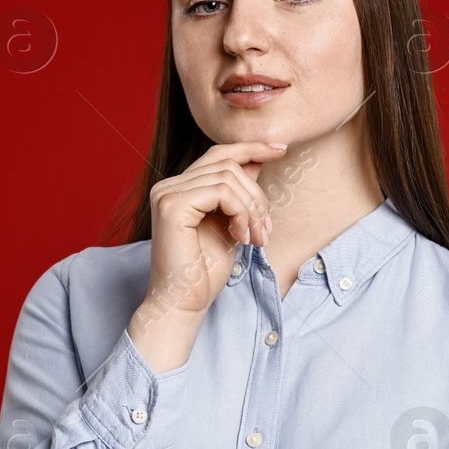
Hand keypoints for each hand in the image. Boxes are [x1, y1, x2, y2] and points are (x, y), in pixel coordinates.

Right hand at [145, 139, 287, 317]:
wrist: (184, 302)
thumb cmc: (205, 270)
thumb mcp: (230, 223)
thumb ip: (238, 192)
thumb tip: (258, 159)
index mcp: (179, 188)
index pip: (218, 154)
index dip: (251, 147)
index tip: (281, 149)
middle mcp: (168, 186)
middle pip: (228, 164)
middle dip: (257, 195)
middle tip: (266, 229)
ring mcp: (167, 193)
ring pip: (228, 177)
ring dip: (252, 209)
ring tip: (256, 238)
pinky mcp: (171, 205)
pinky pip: (220, 192)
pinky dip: (240, 213)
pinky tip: (241, 237)